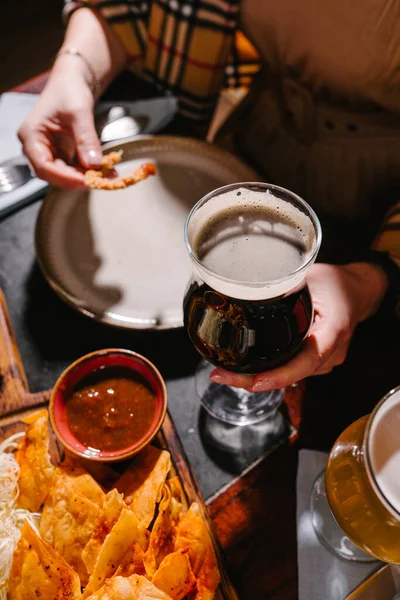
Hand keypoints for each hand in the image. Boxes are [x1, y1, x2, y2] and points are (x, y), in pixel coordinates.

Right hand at [18, 60, 101, 188]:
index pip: (43, 166)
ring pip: (64, 174)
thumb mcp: (79, 112)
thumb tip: (94, 164)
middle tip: (100, 179)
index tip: (86, 180)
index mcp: (31, 136)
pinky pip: (73, 168)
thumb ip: (86, 138)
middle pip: (52, 174)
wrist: (73, 81)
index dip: (64, 177)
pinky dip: (87, 171)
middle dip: (76, 179)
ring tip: (106, 175)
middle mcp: (36, 147)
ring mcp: (48, 151)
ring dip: (84, 177)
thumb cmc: (69, 90)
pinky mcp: (61, 153)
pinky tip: (104, 170)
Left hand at [210, 262, 388, 390]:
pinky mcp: (314, 361)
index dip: (280, 375)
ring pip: (289, 375)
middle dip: (255, 380)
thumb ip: (284, 287)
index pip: (306, 361)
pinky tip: (243, 368)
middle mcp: (331, 353)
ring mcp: (324, 360)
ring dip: (258, 376)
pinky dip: (267, 370)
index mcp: (333, 331)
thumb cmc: (335, 283)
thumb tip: (249, 289)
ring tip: (225, 372)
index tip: (255, 382)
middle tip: (220, 376)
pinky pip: (290, 369)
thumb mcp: (310, 277)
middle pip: (292, 373)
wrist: (356, 291)